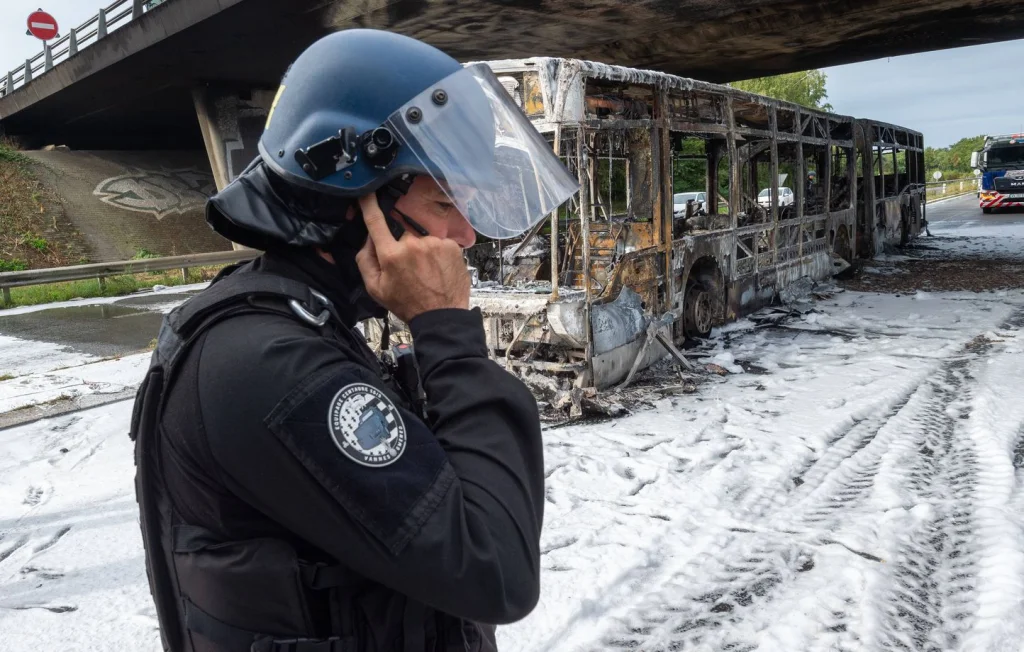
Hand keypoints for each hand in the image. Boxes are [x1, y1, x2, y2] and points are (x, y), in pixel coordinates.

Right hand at [355, 194, 470, 322]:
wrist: (442, 316)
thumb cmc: (408, 304)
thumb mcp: (376, 288)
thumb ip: (365, 260)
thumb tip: (369, 239)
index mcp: (391, 254)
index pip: (375, 222)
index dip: (368, 204)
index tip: (366, 192)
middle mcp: (412, 243)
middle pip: (401, 234)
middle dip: (402, 246)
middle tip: (410, 268)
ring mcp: (434, 243)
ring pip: (421, 239)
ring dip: (422, 251)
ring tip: (427, 272)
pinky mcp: (451, 245)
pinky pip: (438, 242)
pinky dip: (437, 253)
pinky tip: (438, 269)